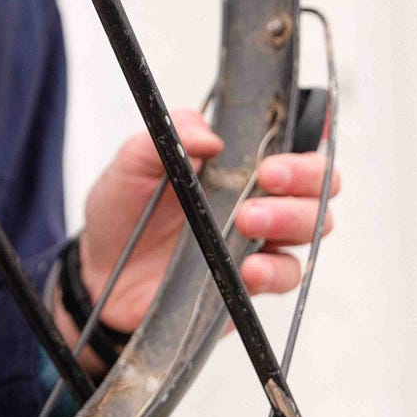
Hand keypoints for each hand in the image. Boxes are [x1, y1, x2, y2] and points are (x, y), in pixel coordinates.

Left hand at [71, 109, 339, 365]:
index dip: (308, 135)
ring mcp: (258, 241)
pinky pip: (285, 275)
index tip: (279, 140)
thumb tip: (209, 136)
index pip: (292, 142)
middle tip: (266, 178)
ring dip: (289, 219)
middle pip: (318, 184)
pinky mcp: (252, 281)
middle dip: (302, 177)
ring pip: (312, 226)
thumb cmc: (122, 212)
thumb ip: (169, 135)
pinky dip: (273, 270)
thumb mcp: (132, 162)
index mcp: (237, 163)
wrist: (99, 270)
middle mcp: (259, 198)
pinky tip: (249, 267)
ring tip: (247, 220)